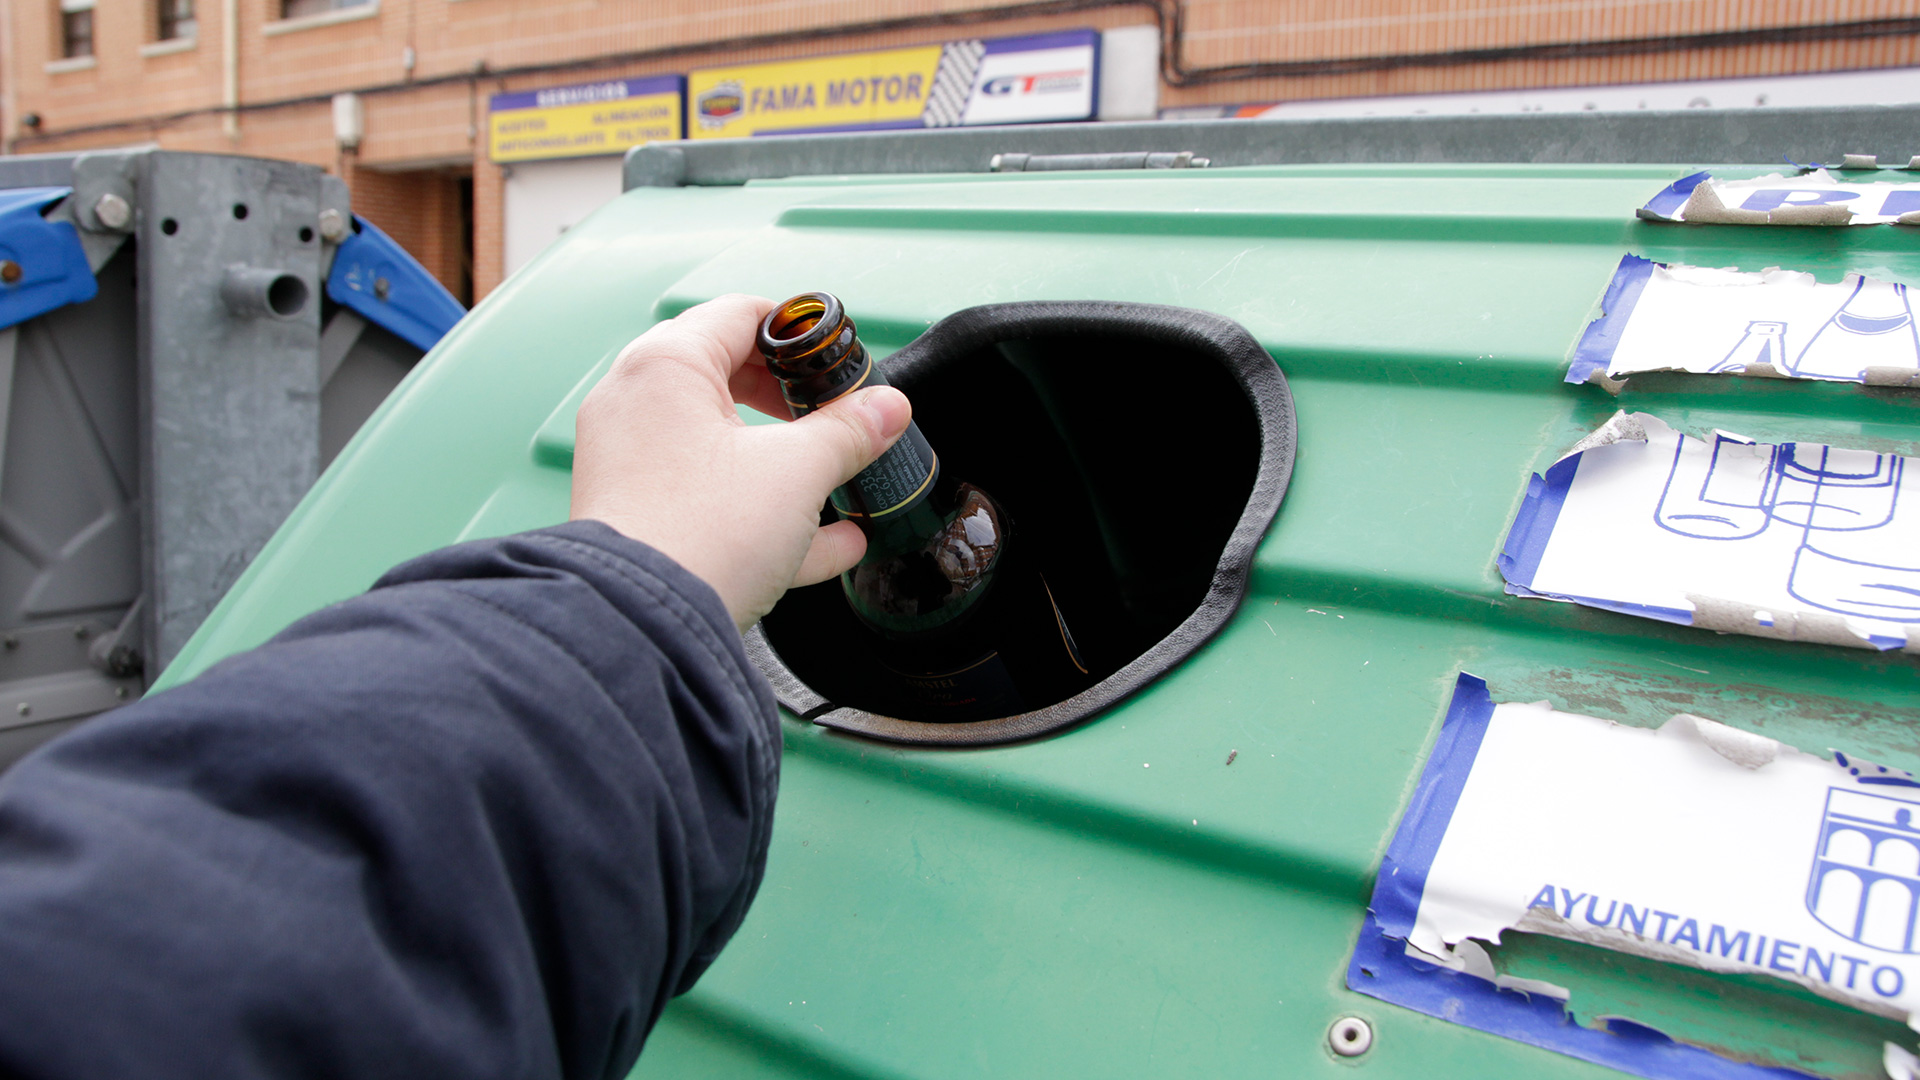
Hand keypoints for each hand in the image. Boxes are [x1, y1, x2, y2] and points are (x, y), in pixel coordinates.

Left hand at [571, 294, 910, 632]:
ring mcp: (632, 464)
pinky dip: (764, 510)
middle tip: (836, 415)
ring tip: (839, 479)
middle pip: (727, 376)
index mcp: (666, 367)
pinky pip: (711, 499)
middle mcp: (637, 406)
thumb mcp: (797, 472)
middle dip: (793, 400)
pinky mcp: (640, 518)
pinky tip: (832, 543)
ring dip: (786, 462)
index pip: (740, 315)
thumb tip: (887, 409)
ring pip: (722, 446)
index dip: (799, 333)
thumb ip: (849, 432)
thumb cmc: (701, 532)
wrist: (642, 627)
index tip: (836, 359)